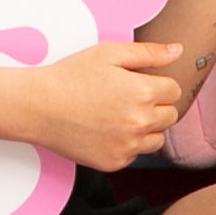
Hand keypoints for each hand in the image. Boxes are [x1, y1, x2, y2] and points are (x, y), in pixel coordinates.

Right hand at [32, 41, 182, 169]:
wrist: (38, 108)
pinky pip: (133, 156)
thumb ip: (148, 53)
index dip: (158, 85)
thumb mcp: (110, 53)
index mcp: (144, 91)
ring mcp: (125, 145)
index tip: (139, 86)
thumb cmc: (70, 77)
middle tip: (129, 102)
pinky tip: (107, 134)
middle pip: (170, 116)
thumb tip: (177, 52)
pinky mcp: (111, 162)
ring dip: (146, 130)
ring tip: (121, 120)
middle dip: (156, 107)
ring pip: (156, 140)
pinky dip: (126, 147)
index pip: (174, 91)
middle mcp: (139, 121)